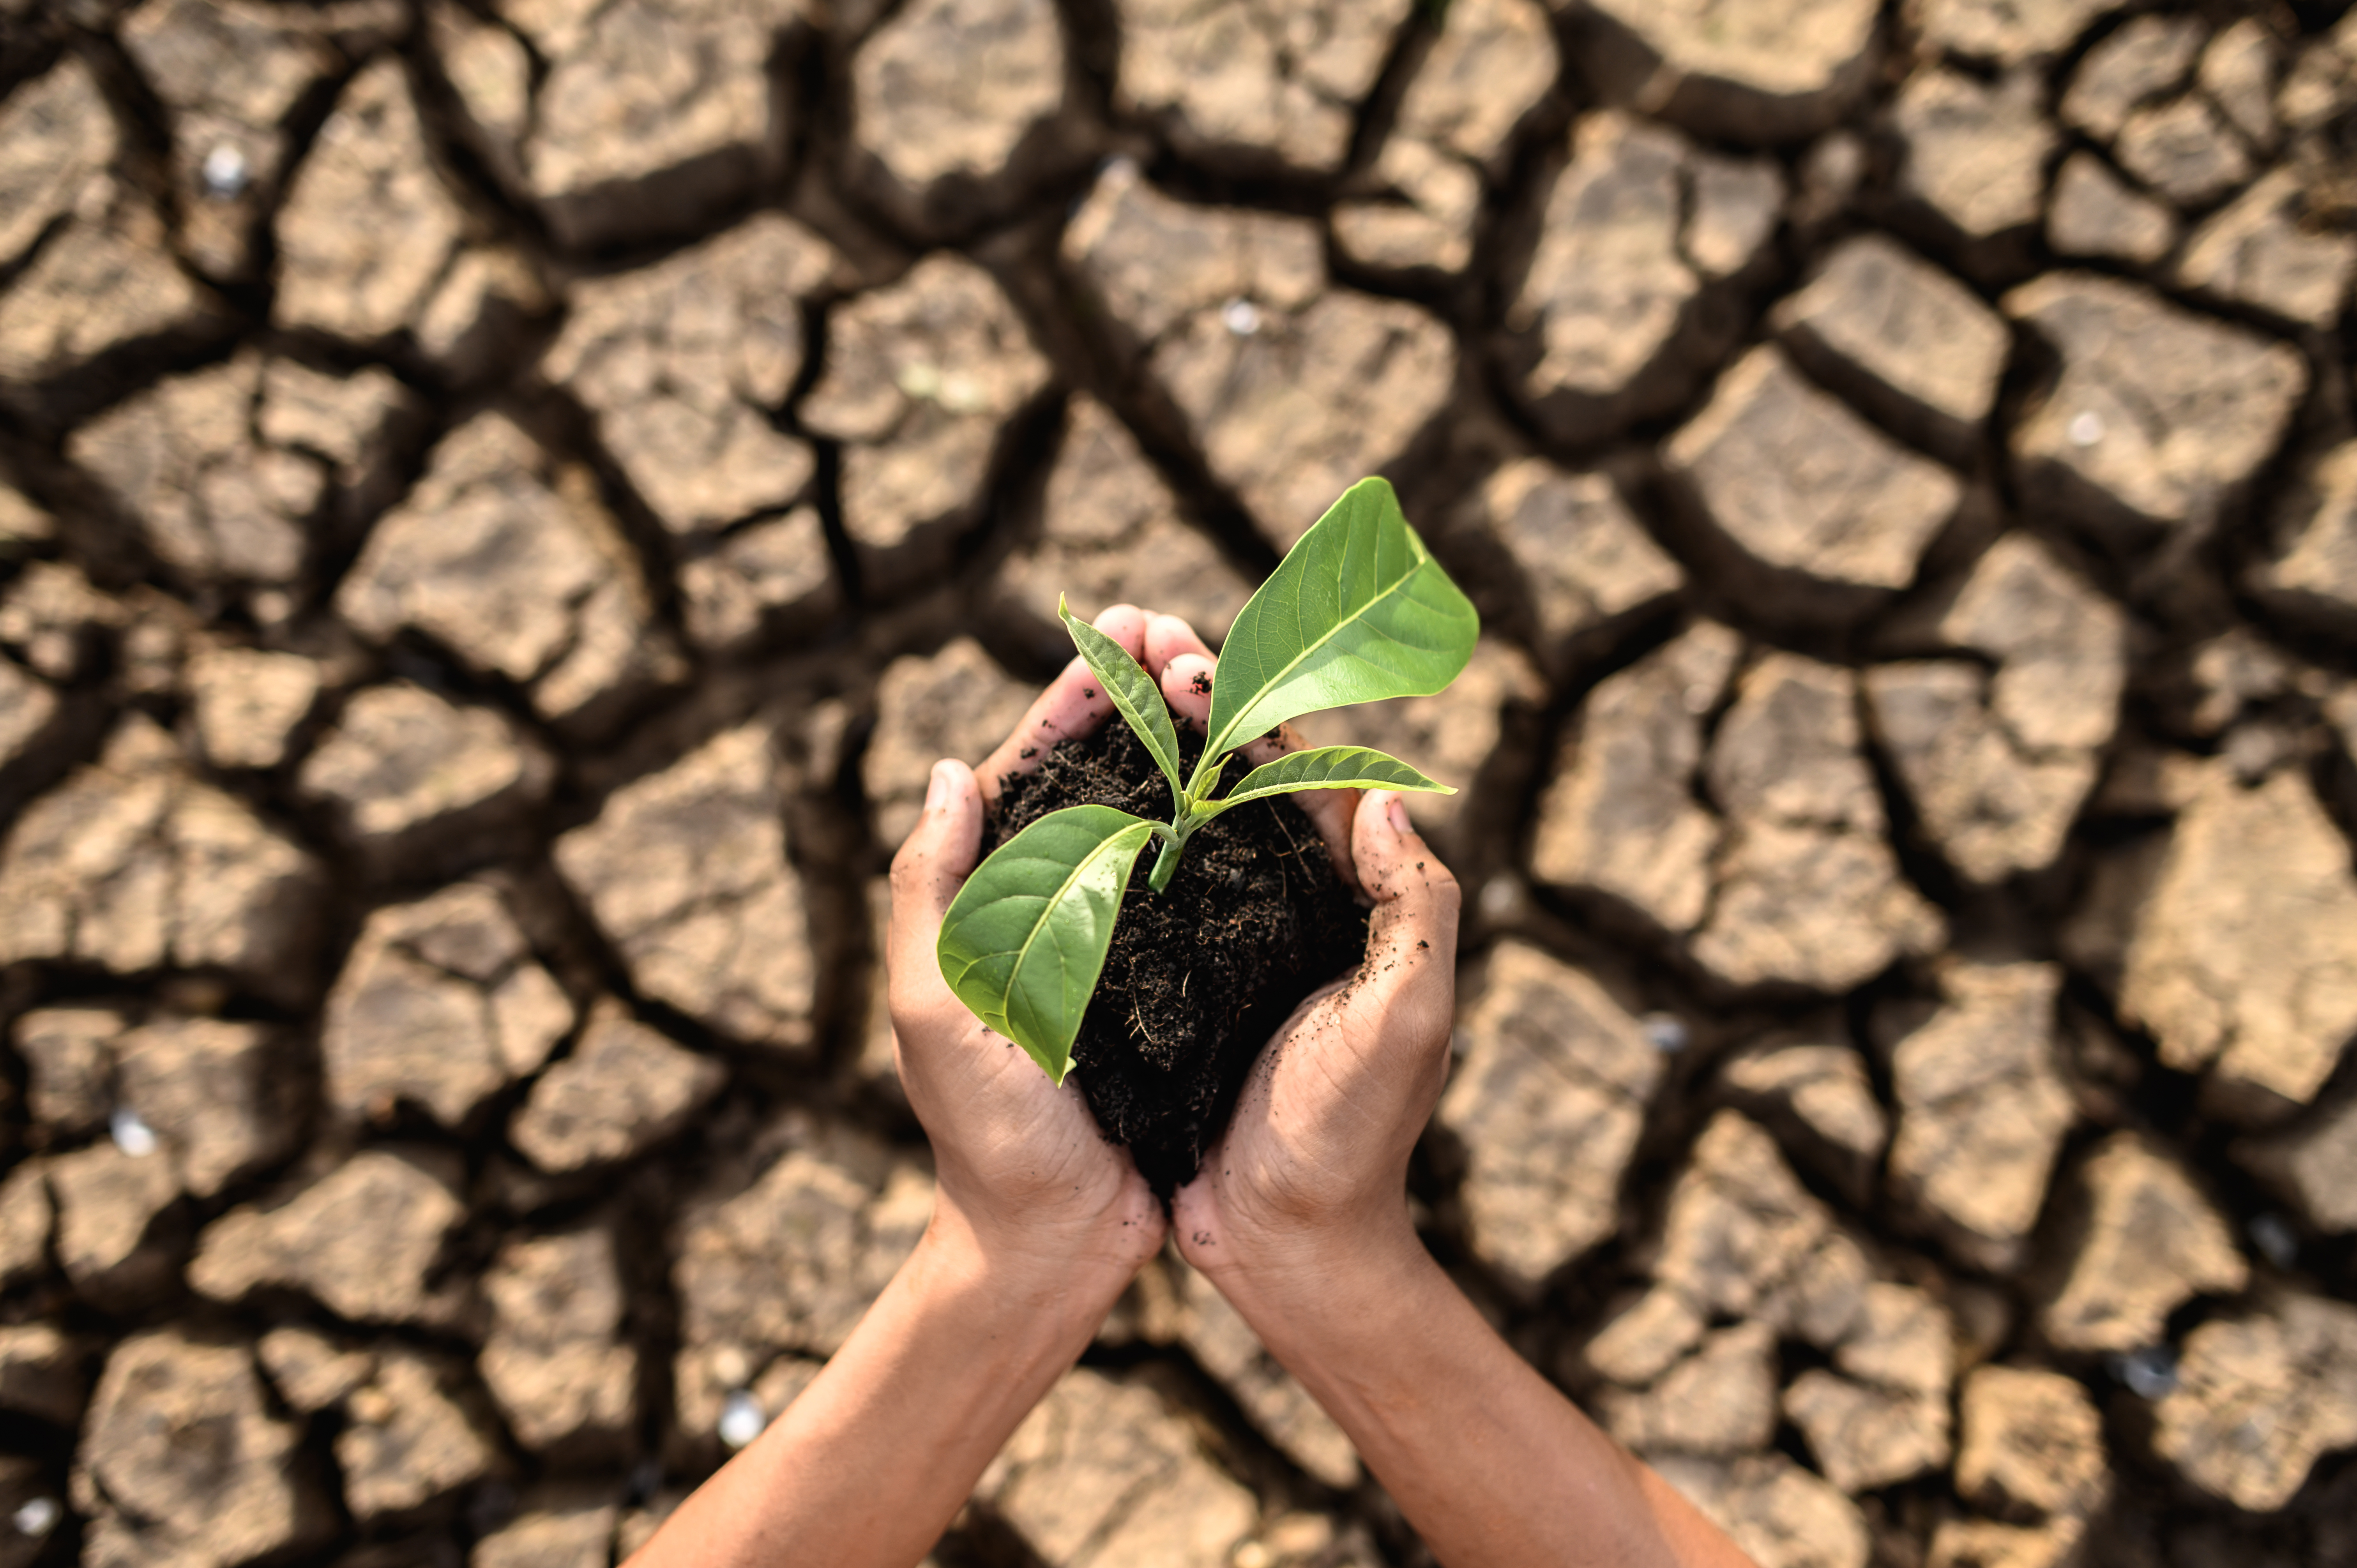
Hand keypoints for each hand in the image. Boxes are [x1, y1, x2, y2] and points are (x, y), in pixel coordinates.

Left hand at [886, 606, 1169, 1307]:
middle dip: (1139, 696)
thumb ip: (929, 892)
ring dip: (1185, 743)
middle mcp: (1054, 906)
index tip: (1118, 631)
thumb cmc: (986, 1135)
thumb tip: (945, 772)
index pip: (1027, 771)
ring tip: (1225, 678)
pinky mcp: (1172, 977)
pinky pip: (1198, 881)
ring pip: (1153, 814)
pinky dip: (1223, 822)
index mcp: (989, 902)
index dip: (1073, 696)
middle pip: (1098, 776)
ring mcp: (1116, 938)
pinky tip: (1260, 780)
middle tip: (1185, 632)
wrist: (1054, 1240)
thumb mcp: (935, 1008)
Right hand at [1148, 616, 1462, 1290]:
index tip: (1186, 656)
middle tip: (1132, 636)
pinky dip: (1112, 833)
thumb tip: (1391, 796)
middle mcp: (1286, 909)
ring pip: (1184, 821)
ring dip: (1146, 748)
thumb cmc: (1352, 1137)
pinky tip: (1066, 796)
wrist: (1288, 1244)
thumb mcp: (1407, 1018)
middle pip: (1235, 779)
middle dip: (1187, 702)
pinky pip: (1143, 891)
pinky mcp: (1175, 986)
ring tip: (1098, 683)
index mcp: (1348, 902)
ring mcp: (1227, 944)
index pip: (1298, 776)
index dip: (1245, 709)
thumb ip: (1418, 909)